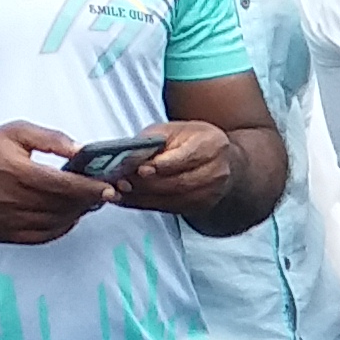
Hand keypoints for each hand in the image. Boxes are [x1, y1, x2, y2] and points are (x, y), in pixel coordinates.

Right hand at [0, 123, 114, 243]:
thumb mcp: (14, 133)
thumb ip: (50, 138)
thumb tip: (81, 150)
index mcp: (14, 170)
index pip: (61, 184)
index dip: (89, 188)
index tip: (109, 188)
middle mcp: (10, 198)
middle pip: (62, 205)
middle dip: (88, 200)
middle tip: (104, 193)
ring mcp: (6, 220)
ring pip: (55, 222)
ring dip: (77, 214)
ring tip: (87, 202)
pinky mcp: (4, 234)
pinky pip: (42, 236)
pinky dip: (61, 227)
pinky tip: (68, 215)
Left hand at [106, 119, 235, 214]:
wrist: (218, 159)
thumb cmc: (191, 140)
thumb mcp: (172, 130)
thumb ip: (151, 141)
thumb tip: (128, 158)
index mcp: (212, 144)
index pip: (187, 157)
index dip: (163, 165)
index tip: (141, 169)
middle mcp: (217, 171)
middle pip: (179, 182)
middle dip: (147, 184)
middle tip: (122, 182)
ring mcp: (212, 192)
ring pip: (173, 199)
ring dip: (143, 196)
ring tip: (121, 191)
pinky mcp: (201, 206)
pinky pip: (170, 208)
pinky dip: (146, 204)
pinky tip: (129, 198)